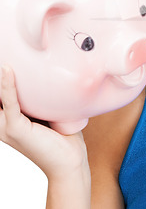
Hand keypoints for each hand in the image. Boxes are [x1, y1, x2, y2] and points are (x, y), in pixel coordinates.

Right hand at [0, 65, 89, 180]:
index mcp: (7, 118)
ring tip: (2, 59)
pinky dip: (8, 86)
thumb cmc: (61, 135)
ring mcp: (5, 128)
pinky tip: (7, 70)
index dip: (0, 78)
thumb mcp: (48, 108)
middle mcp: (1, 123)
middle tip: (1, 54)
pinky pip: (10, 104)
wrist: (69, 161)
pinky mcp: (15, 130)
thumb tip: (50, 69)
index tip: (2, 59)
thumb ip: (42, 93)